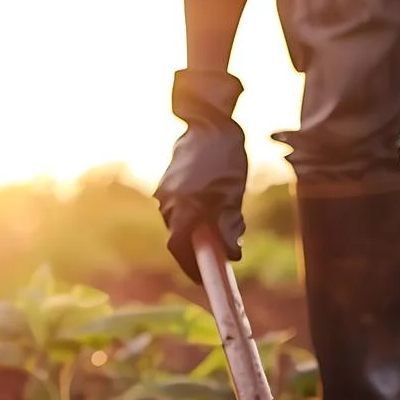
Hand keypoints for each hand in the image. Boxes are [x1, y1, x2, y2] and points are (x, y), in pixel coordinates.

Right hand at [153, 69, 249, 282]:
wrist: (208, 121)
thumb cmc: (224, 157)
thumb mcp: (232, 195)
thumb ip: (229, 227)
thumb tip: (231, 255)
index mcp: (183, 208)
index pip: (181, 251)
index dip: (193, 268)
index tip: (205, 279)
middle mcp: (169, 203)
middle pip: (180, 238)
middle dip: (200, 247)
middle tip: (225, 251)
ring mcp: (166, 192)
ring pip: (181, 221)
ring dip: (200, 227)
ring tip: (226, 217)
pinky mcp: (169, 182)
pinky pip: (180, 206)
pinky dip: (196, 212)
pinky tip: (214, 199)